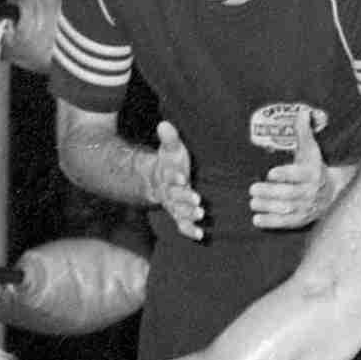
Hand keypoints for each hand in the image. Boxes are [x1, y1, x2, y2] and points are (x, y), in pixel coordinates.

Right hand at [145, 120, 205, 241]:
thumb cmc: (171, 163)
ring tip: (200, 214)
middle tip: (197, 200)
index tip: (182, 177)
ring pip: (180, 212)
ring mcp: (174, 205)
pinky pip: (183, 225)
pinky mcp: (180, 216)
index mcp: (167, 175)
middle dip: (185, 198)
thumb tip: (164, 124)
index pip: (169, 176)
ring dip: (189, 214)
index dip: (174, 177)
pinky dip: (190, 231)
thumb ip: (169, 138)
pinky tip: (200, 235)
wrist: (160, 180)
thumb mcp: (171, 150)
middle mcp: (169, 192)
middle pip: (175, 196)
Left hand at [248, 107, 341, 230]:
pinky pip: (286, 223)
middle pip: (290, 193)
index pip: (299, 174)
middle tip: (253, 188)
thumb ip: (304, 132)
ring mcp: (306, 207)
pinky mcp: (301, 219)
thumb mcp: (311, 150)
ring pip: (286, 209)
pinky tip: (257, 220)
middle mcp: (311, 191)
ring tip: (252, 202)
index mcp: (313, 172)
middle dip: (270, 192)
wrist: (335, 193)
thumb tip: (302, 112)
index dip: (285, 174)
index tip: (271, 173)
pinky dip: (272, 223)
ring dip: (268, 206)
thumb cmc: (316, 167)